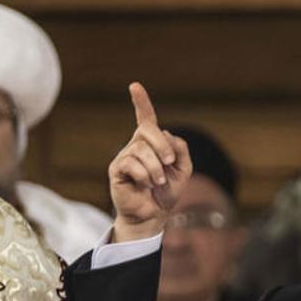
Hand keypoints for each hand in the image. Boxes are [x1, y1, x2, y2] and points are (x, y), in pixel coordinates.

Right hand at [108, 82, 191, 241]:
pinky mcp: (116, 169)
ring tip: (158, 182)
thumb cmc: (167, 191)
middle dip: (162, 145)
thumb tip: (166, 135)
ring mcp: (125, 156)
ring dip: (155, 168)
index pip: (145, 118)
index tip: (134, 86)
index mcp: (152, 142)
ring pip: (141, 149)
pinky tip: (145, 184)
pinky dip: (144, 176)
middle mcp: (136, 145)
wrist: (154, 214)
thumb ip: (180, 149)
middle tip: (169, 162)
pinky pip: (131, 163)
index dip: (140, 102)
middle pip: (149, 130)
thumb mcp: (183, 169)